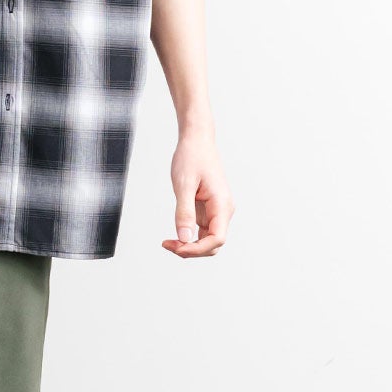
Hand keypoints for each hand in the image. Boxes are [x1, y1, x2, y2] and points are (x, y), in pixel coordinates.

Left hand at [161, 125, 234, 257]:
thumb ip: (184, 212)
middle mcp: (223, 210)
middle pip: (213, 244)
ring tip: (168, 242)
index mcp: (222, 205)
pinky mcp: (208, 210)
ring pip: (207, 240)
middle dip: (192, 250)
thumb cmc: (192, 157)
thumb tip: (184, 238)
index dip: (197, 249)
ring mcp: (217, 211)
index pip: (217, 239)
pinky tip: (174, 236)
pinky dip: (189, 237)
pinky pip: (202, 231)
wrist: (196, 141)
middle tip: (168, 245)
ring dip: (189, 246)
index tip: (176, 246)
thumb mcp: (184, 185)